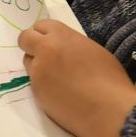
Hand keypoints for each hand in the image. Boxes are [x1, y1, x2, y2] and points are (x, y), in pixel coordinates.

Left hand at [17, 19, 135, 136]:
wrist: (109, 110)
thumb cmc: (110, 80)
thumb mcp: (93, 50)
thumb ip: (71, 45)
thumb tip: (63, 50)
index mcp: (62, 36)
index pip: (40, 26)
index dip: (45, 35)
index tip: (50, 43)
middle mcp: (45, 49)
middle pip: (25, 39)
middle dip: (31, 46)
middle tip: (44, 57)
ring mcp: (38, 71)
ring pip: (28, 63)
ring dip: (38, 67)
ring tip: (59, 81)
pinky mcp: (35, 91)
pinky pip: (34, 84)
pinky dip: (44, 87)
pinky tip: (61, 95)